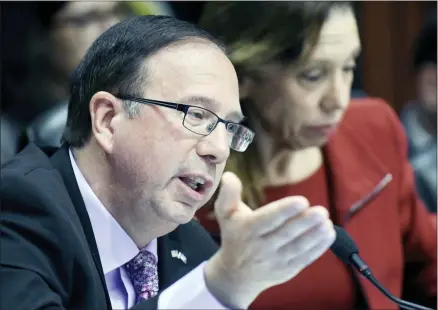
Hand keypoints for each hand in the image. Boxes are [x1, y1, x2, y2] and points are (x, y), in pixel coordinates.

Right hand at [204, 172, 335, 308]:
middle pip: (286, 234)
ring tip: (327, 221)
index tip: (302, 201)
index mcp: (247, 230)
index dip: (285, 211)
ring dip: (315, 235)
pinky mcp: (288, 270)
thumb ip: (228, 194)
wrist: (236, 276)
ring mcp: (276, 260)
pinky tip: (329, 234)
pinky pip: (305, 258)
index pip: (267, 220)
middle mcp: (261, 247)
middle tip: (321, 211)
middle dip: (305, 223)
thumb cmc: (234, 237)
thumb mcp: (225, 215)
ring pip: (298, 247)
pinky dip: (319, 247)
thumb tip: (230, 175)